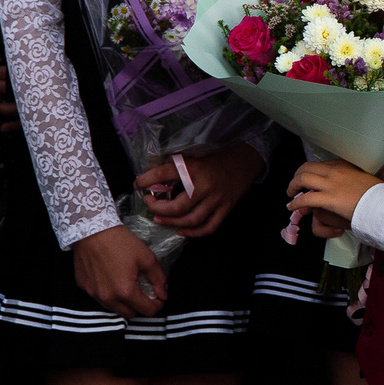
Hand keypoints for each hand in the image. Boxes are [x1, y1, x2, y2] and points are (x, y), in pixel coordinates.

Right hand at [72, 224, 168, 317]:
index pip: (147, 311)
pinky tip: (112, 279)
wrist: (91, 230)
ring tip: (127, 285)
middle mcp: (108, 298)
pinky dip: (109, 294)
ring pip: (114, 309)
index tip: (159, 296)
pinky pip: (100, 299)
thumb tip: (163, 294)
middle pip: (130, 314)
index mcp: (126, 291)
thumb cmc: (120, 242)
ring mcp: (94, 294)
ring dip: (124, 302)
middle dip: (140, 306)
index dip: (157, 305)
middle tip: (144, 291)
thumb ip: (158, 278)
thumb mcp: (147, 257)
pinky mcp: (84, 288)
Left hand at [144, 142, 262, 236]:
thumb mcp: (194, 152)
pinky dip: (194, 233)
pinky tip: (181, 230)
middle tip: (150, 205)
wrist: (246, 158)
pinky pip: (209, 226)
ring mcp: (217, 199)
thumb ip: (176, 163)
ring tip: (160, 220)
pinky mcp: (226, 207)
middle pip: (177, 206)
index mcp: (194, 167)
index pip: (162, 174)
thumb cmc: (217, 154)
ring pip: (192, 219)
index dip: (145, 181)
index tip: (137, 185)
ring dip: (173, 223)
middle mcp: (204, 185)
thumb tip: (154, 176)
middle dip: (159, 210)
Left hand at [287, 158, 383, 242]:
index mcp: (344, 165)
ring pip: (302, 179)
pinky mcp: (328, 199)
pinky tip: (292, 207)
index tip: (312, 180)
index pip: (322, 164)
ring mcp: (330, 184)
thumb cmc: (380, 194)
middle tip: (295, 185)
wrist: (382, 204)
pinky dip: (295, 203)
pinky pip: (305, 199)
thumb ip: (372, 174)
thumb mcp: (374, 178)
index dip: (313, 172)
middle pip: (307, 167)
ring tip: (291, 194)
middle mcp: (335, 171)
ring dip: (293, 186)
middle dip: (297, 175)